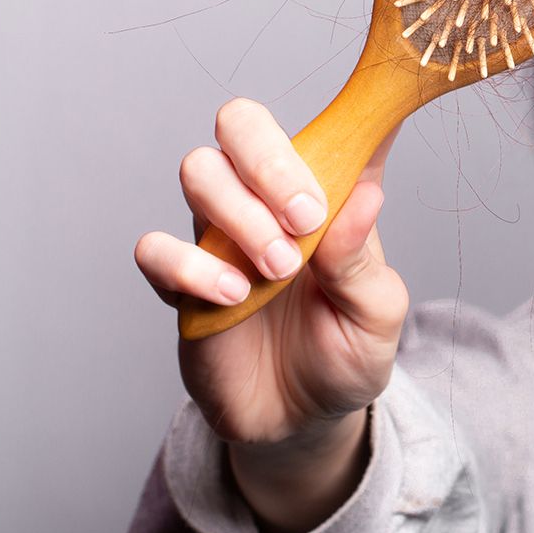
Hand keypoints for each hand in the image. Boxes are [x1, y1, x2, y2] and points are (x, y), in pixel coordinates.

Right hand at [135, 98, 407, 444]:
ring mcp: (221, 234)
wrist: (303, 419)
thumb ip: (363, 259)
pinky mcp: (182, 281)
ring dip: (238, 214)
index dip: (346, 113)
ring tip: (278, 269)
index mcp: (328, 194)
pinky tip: (234, 297)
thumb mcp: (377, 314)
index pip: (330, 129)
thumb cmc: (346, 352)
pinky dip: (192, 267)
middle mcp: (270, 200)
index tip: (368, 122)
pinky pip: (156, 248)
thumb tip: (366, 193)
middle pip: (241, 124)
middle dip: (270, 161)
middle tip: (304, 219)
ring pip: (199, 171)